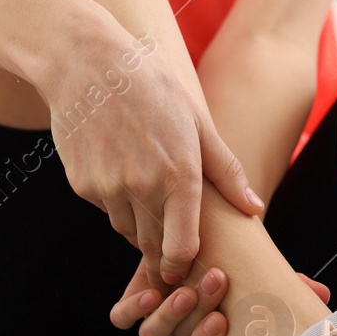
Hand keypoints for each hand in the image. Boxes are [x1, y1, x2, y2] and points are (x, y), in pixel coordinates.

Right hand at [40, 26, 262, 286]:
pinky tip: (121, 172)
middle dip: (162, 253)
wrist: (87, 65)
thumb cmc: (152, 88)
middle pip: (152, 245)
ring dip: (139, 225)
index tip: (183, 270)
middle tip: (169, 251)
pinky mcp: (81, 184)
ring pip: (127, 229)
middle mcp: (141, 187)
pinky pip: (104, 209)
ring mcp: (107, 188)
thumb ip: (227, 172)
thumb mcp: (199, 123)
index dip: (182, 267)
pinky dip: (115, 203)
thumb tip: (255, 209)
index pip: (180, 248)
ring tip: (148, 196)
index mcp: (179, 175)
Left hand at [109, 263, 329, 335]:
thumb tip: (321, 294)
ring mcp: (159, 314)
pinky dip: (134, 308)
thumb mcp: (264, 267)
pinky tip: (150, 289)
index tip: (224, 320)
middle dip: (196, 321)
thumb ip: (290, 282)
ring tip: (185, 286)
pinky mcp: (136, 296)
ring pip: (153, 335)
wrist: (200, 228)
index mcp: (215, 335)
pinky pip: (124, 316)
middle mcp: (185, 330)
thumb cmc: (238, 254)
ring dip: (168, 315)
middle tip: (213, 286)